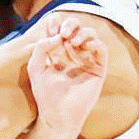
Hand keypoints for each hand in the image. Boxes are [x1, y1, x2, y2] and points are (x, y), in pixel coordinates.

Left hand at [28, 15, 108, 131]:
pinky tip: (86, 47)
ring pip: (91, 35)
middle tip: (64, 33)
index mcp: (57, 52)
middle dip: (71, 24)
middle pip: (76, 27)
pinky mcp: (98, 69)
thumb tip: (57, 36)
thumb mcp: (36, 68)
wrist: (57, 115)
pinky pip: (102, 49)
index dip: (57, 23)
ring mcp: (86, 60)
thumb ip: (40, 48)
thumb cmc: (45, 94)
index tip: (52, 28)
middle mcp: (72, 53)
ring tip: (73, 42)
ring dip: (83, 33)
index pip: (59, 28)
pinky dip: (96, 43)